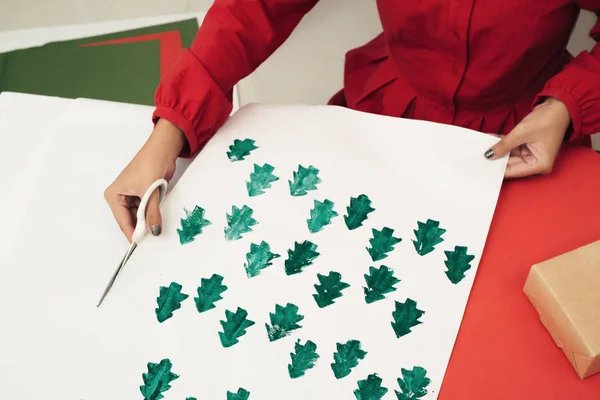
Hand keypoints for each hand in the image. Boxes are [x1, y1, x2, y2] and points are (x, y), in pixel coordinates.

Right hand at [104, 118, 185, 241]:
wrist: (163, 150)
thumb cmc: (150, 164)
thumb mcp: (150, 192)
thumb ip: (152, 213)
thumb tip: (153, 231)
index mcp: (114, 195)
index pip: (122, 220)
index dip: (132, 232)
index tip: (140, 245)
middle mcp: (120, 197)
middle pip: (130, 220)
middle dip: (140, 228)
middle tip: (150, 240)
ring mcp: (132, 197)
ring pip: (139, 216)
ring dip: (147, 221)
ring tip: (155, 230)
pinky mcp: (143, 195)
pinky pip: (146, 210)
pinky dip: (152, 215)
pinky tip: (157, 221)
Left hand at [484, 97, 570, 177]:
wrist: (559, 106)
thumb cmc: (548, 120)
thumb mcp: (521, 133)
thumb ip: (504, 145)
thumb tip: (488, 155)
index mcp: (540, 165)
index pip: (514, 171)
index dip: (497, 170)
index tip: (482, 169)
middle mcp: (536, 162)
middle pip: (511, 164)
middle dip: (495, 159)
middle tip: (478, 157)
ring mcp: (532, 154)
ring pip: (509, 155)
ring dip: (497, 149)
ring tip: (481, 146)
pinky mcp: (528, 146)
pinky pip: (512, 147)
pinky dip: (502, 142)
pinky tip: (489, 139)